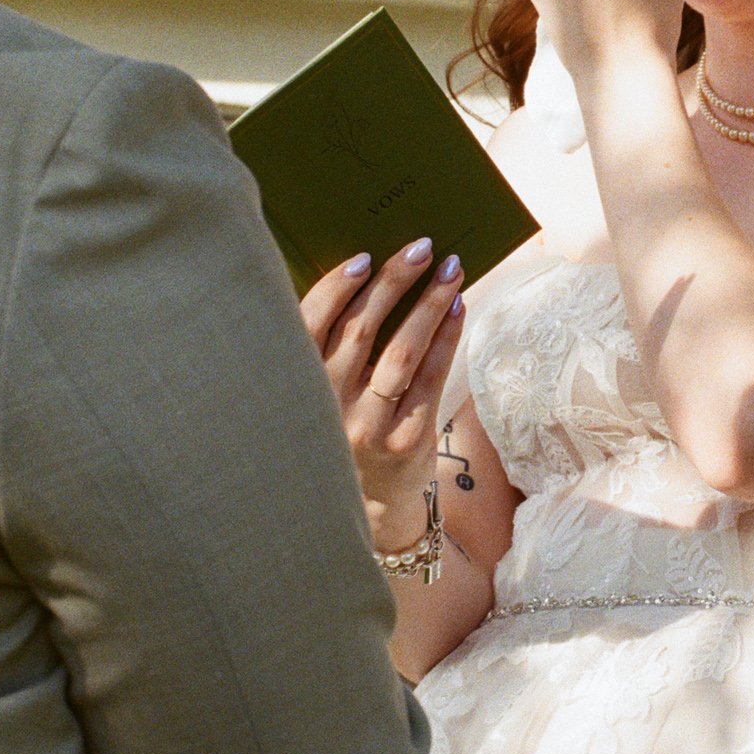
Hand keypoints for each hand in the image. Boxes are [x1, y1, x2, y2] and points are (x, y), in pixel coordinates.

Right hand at [301, 239, 464, 542]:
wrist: (369, 507)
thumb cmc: (343, 432)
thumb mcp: (318, 397)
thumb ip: (327, 350)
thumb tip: (365, 274)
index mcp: (297, 389)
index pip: (308, 328)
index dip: (335, 289)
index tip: (363, 258)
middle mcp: (328, 408)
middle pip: (360, 332)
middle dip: (392, 282)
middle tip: (420, 247)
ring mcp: (368, 426)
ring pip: (401, 352)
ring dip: (428, 304)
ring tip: (450, 270)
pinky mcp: (407, 439)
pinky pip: (431, 377)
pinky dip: (445, 338)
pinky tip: (456, 308)